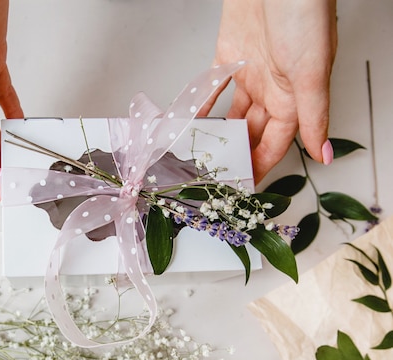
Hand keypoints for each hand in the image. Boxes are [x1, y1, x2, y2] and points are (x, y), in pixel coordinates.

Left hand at [203, 0, 336, 181]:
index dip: (261, 164)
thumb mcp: (311, 74)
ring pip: (233, 113)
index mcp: (295, 96)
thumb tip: (322, 154)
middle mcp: (273, 88)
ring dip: (219, 133)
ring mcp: (250, 72)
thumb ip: (313, 116)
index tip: (245, 185)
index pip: (276, 142)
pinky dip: (204, 104)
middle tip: (216, 175)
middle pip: (252, 131)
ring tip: (201, 154)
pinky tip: (193, 121)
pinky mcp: (229, 56)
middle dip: (237, 154)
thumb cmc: (303, 16)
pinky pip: (214, 87)